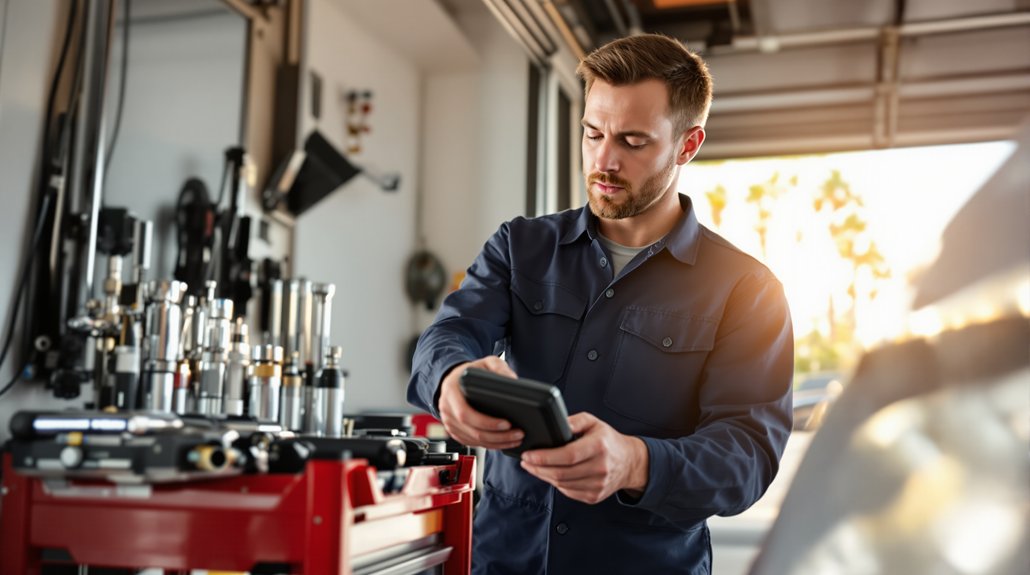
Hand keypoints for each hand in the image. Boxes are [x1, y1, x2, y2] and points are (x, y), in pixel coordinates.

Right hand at [437, 356, 524, 449]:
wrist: (453, 378)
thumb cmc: (469, 371)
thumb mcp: (485, 362)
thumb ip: (499, 367)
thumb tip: (513, 381)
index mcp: (451, 391)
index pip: (466, 414)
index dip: (487, 422)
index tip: (507, 423)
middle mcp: (447, 409)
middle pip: (473, 432)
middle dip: (498, 437)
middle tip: (518, 434)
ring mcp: (449, 422)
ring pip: (474, 441)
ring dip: (497, 444)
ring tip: (516, 439)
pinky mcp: (455, 431)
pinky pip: (472, 443)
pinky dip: (489, 446)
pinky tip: (504, 442)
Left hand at [519, 412, 648, 504]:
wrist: (629, 462)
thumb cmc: (608, 440)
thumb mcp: (593, 422)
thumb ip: (573, 421)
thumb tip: (554, 424)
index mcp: (599, 446)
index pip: (567, 455)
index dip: (544, 457)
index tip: (528, 455)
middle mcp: (600, 467)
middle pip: (561, 473)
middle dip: (538, 468)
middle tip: (526, 461)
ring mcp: (598, 485)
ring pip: (562, 484)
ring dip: (544, 476)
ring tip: (534, 467)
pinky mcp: (594, 496)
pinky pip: (568, 492)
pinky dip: (556, 484)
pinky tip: (550, 475)